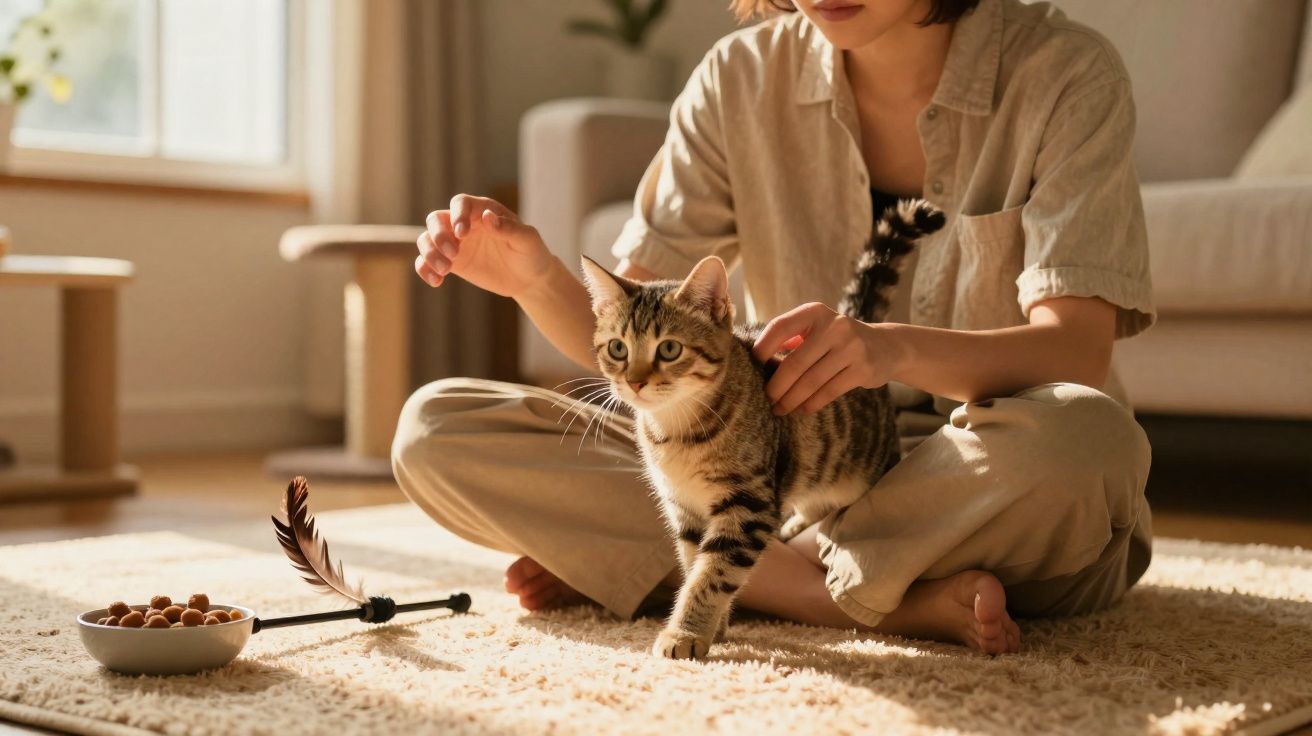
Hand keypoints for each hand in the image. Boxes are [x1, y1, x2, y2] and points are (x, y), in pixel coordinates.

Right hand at [416, 194, 553, 298]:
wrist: (529, 278)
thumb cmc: (531, 252)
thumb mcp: (527, 239)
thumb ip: (508, 228)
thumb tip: (487, 217)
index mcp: (483, 211)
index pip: (460, 204)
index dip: (457, 216)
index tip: (462, 234)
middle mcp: (465, 224)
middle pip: (436, 219)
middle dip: (438, 235)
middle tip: (453, 254)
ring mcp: (455, 243)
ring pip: (427, 239)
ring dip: (429, 253)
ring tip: (445, 270)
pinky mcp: (452, 263)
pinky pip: (428, 262)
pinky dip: (425, 269)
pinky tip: (436, 282)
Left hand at [752, 302, 901, 414]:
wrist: (886, 346)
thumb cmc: (838, 340)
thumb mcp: (817, 329)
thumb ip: (791, 339)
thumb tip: (756, 361)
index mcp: (815, 312)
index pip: (780, 327)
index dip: (762, 348)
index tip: (753, 366)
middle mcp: (834, 326)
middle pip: (795, 363)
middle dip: (776, 386)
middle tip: (766, 399)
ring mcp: (851, 348)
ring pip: (811, 381)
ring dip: (791, 400)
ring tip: (780, 409)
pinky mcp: (862, 370)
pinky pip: (828, 392)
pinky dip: (810, 404)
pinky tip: (801, 410)